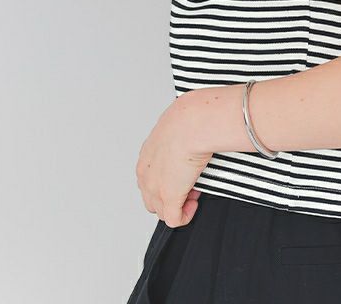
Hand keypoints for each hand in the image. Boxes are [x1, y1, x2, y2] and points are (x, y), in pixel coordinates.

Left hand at [136, 93, 212, 227]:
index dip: (168, 181)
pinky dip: (185, 216)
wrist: (192, 124)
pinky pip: (174, 220)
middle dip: (171, 196)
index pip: (150, 179)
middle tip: (190, 184)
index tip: (184, 173)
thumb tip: (189, 138)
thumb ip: (177, 139)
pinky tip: (194, 205)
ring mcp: (155, 187)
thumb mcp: (176, 129)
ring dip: (179, 205)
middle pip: (152, 198)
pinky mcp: (169, 197)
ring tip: (194, 192)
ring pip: (161, 210)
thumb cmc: (188, 120)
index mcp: (146, 156)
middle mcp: (146, 173)